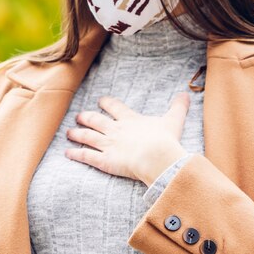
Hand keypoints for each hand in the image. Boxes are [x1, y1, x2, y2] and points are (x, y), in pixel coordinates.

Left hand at [65, 93, 189, 185]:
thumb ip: (178, 107)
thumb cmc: (165, 140)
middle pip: (96, 121)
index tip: (101, 100)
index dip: (107, 104)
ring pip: (87, 137)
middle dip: (86, 117)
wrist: (156, 156)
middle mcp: (115, 130)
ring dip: (77, 134)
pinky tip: (67, 153)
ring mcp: (108, 144)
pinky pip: (87, 156)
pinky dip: (76, 154)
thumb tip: (186, 94)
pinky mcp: (105, 160)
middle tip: (79, 116)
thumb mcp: (173, 120)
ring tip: (68, 132)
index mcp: (130, 120)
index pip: (115, 108)